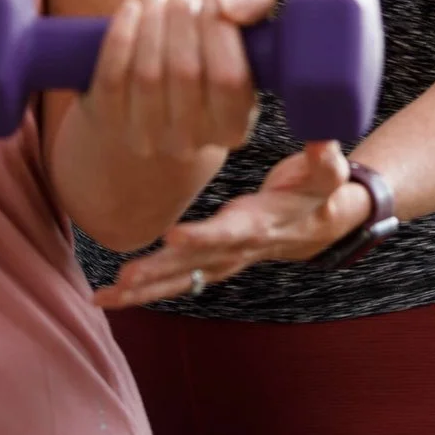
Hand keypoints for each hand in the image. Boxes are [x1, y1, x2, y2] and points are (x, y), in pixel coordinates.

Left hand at [82, 0, 276, 161]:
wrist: (156, 100)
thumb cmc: (208, 57)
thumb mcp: (243, 35)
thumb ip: (255, 4)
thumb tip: (227, 4)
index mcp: (233, 127)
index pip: (229, 78)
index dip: (219, 30)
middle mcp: (191, 141)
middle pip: (184, 72)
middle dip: (181, 22)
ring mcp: (146, 137)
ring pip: (146, 74)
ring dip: (151, 24)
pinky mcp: (108, 123)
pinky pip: (111, 77)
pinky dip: (120, 36)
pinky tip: (131, 9)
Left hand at [92, 141, 376, 308]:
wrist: (320, 226)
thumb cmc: (320, 191)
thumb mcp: (327, 171)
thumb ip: (323, 156)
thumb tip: (321, 136)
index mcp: (260, 224)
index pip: (230, 233)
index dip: (205, 237)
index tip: (175, 236)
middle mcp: (237, 248)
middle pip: (195, 264)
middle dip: (160, 271)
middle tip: (126, 279)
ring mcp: (221, 260)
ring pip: (179, 281)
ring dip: (143, 290)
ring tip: (106, 297)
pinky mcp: (210, 264)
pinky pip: (173, 282)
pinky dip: (140, 293)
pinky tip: (107, 298)